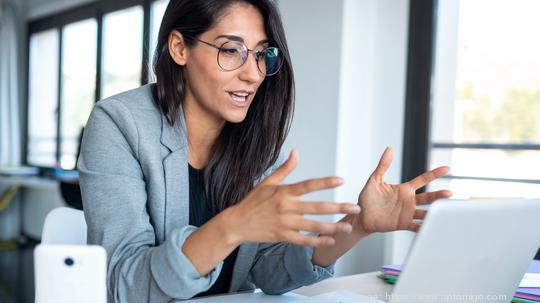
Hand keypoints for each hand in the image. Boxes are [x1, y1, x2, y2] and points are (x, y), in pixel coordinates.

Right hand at [226, 150, 360, 246]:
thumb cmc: (252, 202)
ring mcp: (285, 224)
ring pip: (313, 226)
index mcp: (284, 192)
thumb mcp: (267, 182)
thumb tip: (295, 152)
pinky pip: (303, 240)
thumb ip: (284, 169)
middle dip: (338, 207)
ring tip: (347, 227)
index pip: (308, 185)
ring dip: (332, 227)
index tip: (341, 180)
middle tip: (355, 207)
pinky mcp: (283, 237)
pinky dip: (317, 242)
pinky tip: (330, 241)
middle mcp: (286, 208)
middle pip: (317, 207)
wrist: (237, 223)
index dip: (325, 182)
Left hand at [356, 147, 451, 233]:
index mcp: (404, 189)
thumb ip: (383, 165)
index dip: (434, 174)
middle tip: (449, 193)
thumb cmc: (367, 198)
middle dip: (439, 195)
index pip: (422, 180)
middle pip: (428, 197)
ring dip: (434, 212)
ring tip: (444, 212)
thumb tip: (389, 149)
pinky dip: (424, 227)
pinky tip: (431, 227)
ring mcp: (407, 213)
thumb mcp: (375, 179)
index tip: (446, 168)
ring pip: (425, 212)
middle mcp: (408, 201)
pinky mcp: (403, 224)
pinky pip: (416, 226)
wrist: (361, 216)